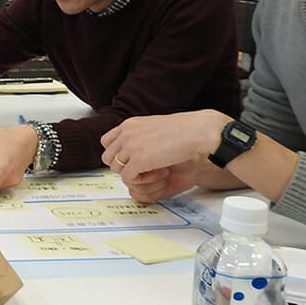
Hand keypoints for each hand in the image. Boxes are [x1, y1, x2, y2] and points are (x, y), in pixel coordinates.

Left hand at [100, 110, 227, 199]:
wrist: (199, 131)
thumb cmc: (185, 130)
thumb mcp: (154, 127)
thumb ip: (140, 136)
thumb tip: (133, 150)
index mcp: (129, 124)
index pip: (106, 142)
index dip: (116, 153)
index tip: (130, 159)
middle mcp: (126, 134)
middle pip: (108, 158)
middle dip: (123, 166)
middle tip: (144, 168)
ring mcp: (130, 147)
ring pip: (117, 169)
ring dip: (134, 173)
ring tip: (154, 169)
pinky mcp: (138, 160)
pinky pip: (128, 177)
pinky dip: (142, 180)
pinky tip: (159, 173)